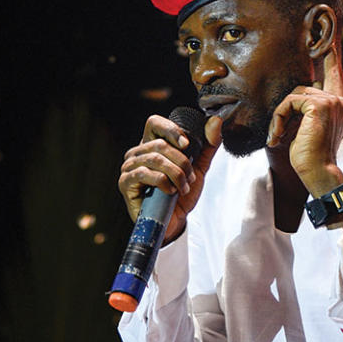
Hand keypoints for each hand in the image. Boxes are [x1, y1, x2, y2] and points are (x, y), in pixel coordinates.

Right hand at [118, 114, 221, 243]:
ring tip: (183, 187)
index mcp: (152, 144)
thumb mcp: (199, 166)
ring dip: (176, 174)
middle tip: (191, 178)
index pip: (154, 123)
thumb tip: (216, 121)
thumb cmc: (182, 192)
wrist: (176, 220)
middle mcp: (137, 152)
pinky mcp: (125, 182)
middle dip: (182, 162)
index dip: (171, 130)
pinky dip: (163, 182)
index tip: (187, 145)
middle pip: (160, 144)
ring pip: (155, 159)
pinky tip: (170, 192)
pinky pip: (145, 174)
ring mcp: (129, 167)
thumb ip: (208, 144)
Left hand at [266, 85, 342, 196]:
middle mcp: (338, 101)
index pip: (308, 97)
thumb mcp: (307, 129)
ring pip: (293, 97)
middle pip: (301, 92)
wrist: (319, 172)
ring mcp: (330, 102)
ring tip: (276, 136)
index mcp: (338, 107)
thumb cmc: (312, 157)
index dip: (291, 112)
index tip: (282, 132)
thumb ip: (303, 114)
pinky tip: (278, 134)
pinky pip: (289, 102)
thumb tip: (288, 102)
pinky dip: (279, 117)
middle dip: (285, 112)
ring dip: (280, 116)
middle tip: (277, 134)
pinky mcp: (318, 106)